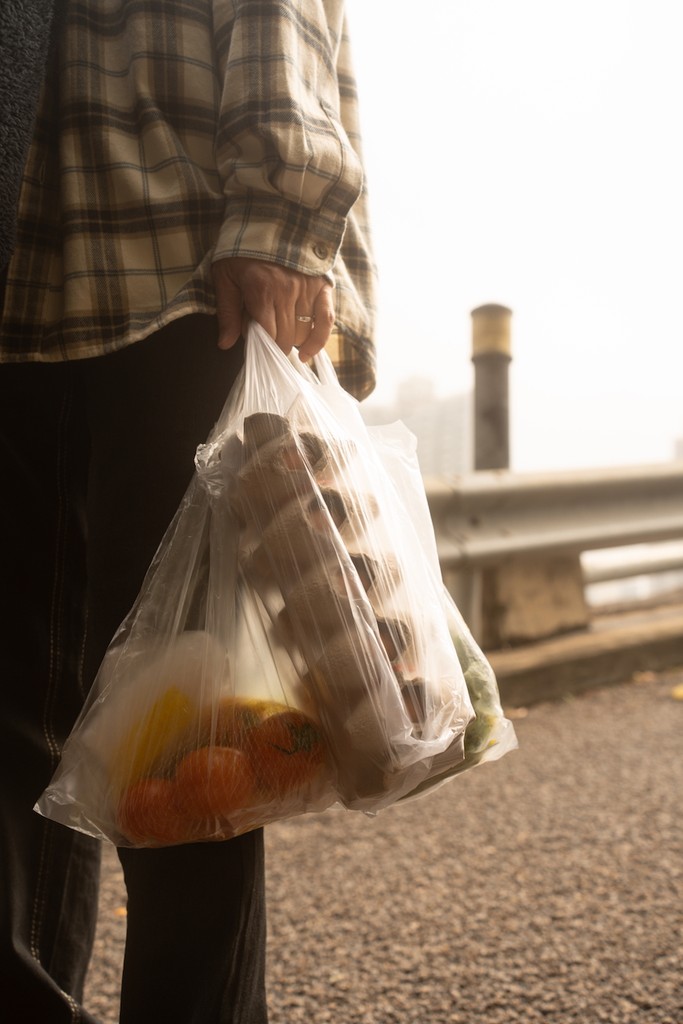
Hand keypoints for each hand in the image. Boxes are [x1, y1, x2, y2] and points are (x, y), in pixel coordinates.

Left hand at [212, 257, 334, 360]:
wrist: (268, 221)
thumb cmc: (241, 253)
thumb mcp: (225, 278)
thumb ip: (227, 312)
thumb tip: (225, 344)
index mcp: (262, 291)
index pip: (267, 336)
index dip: (262, 347)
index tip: (257, 349)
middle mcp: (287, 292)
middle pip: (285, 337)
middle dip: (275, 346)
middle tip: (268, 342)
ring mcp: (306, 290)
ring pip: (303, 332)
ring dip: (292, 341)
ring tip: (283, 338)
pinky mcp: (322, 286)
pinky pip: (326, 320)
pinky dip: (318, 339)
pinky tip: (306, 352)